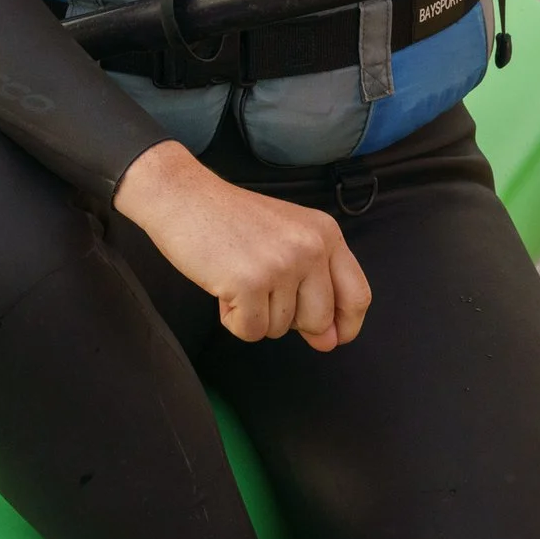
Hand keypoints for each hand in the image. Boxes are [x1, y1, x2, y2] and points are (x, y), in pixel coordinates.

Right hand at [113, 141, 371, 350]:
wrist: (181, 196)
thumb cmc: (230, 220)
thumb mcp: (284, 239)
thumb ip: (313, 286)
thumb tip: (329, 342)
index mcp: (325, 233)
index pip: (357, 295)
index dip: (345, 324)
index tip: (330, 336)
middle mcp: (311, 247)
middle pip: (319, 320)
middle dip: (287, 319)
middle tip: (260, 288)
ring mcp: (282, 264)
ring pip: (281, 329)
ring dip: (255, 314)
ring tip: (236, 277)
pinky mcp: (250, 282)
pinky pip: (251, 331)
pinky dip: (233, 319)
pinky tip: (222, 288)